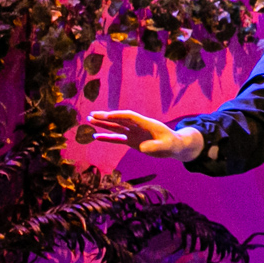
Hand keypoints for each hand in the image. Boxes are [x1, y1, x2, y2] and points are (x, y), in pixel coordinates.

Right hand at [85, 110, 201, 160]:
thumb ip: (156, 146)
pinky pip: (117, 139)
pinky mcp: (132, 141)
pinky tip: (96, 136)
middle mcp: (137, 126)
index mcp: (146, 123)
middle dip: (106, 117)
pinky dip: (107, 138)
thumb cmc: (172, 144)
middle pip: (119, 119)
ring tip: (89, 121)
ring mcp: (133, 133)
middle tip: (92, 115)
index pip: (129, 116)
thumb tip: (144, 147)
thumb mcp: (167, 146)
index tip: (107, 116)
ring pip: (116, 127)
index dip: (118, 116)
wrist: (174, 145)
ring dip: (103, 124)